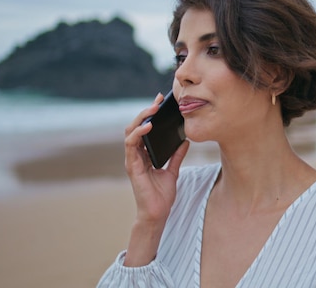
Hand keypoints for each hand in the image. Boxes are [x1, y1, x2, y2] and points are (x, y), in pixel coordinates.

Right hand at [124, 93, 189, 224]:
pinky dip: (138, 134)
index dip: (151, 114)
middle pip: (136, 126)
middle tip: (157, 101)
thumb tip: (185, 141)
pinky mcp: (132, 166)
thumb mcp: (173, 171)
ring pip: (130, 132)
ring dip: (141, 119)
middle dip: (146, 112)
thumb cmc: (162, 195)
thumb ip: (176, 156)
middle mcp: (136, 155)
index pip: (145, 129)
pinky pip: (131, 146)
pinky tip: (147, 127)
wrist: (158, 213)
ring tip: (152, 110)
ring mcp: (132, 160)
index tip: (161, 101)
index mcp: (144, 154)